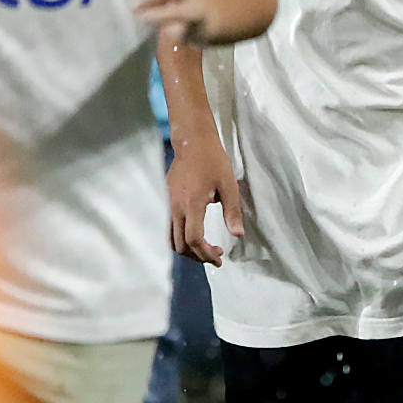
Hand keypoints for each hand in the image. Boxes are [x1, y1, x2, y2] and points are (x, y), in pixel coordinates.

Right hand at [167, 133, 240, 265]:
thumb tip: (237, 234)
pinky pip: (168, 229)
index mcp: (192, 204)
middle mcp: (175, 208)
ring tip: (205, 249)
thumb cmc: (213, 161)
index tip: (219, 259)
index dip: (206, 254)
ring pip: (171, 240)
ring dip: (188, 250)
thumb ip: (233, 211)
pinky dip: (179, 240)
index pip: (194, 240)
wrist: (192, 143)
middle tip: (216, 256)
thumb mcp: (229, 185)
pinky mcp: (165, 202)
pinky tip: (193, 236)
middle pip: (181, 245)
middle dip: (198, 256)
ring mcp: (167, 205)